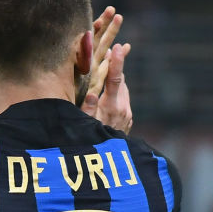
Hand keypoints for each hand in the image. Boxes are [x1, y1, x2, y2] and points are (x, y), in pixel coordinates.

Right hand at [81, 7, 131, 132]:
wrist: (111, 165)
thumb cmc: (90, 144)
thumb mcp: (84, 128)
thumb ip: (88, 111)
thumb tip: (92, 93)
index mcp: (111, 107)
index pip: (115, 80)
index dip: (116, 62)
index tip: (118, 46)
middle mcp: (123, 108)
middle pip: (120, 79)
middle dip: (115, 64)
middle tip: (109, 47)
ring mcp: (127, 113)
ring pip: (122, 88)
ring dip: (115, 76)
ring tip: (108, 63)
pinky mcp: (128, 118)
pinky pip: (123, 98)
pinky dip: (117, 89)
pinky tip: (109, 88)